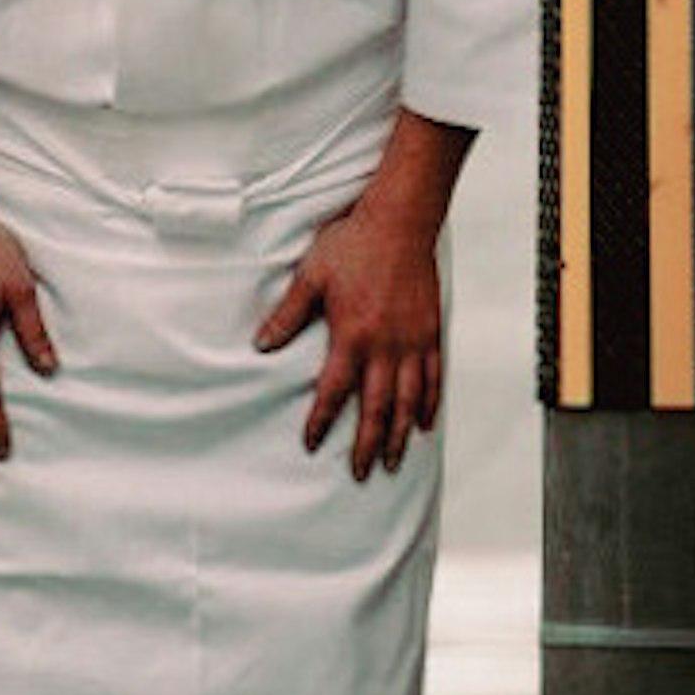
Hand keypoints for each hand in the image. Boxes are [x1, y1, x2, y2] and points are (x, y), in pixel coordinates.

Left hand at [256, 185, 445, 478]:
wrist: (400, 221)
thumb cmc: (353, 244)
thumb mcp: (310, 276)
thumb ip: (287, 315)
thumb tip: (261, 345)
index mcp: (351, 336)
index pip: (333, 391)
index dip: (321, 421)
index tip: (311, 444)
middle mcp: (384, 346)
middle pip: (375, 408)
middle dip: (365, 445)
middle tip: (359, 473)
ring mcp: (412, 342)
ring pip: (407, 401)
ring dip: (398, 435)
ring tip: (391, 461)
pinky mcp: (431, 332)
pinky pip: (433, 377)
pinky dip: (429, 404)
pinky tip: (424, 424)